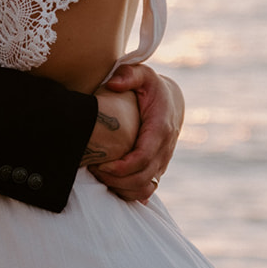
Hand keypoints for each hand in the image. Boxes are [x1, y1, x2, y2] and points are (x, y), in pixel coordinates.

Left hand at [90, 65, 183, 202]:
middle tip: (94, 171)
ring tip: (101, 177)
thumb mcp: (142, 74)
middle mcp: (165, 148)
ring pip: (146, 187)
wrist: (171, 100)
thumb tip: (114, 83)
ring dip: (122, 189)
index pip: (143, 156)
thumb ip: (128, 74)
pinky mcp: (158, 168)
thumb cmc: (150, 86)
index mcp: (161, 128)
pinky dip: (130, 193)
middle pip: (143, 177)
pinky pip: (147, 189)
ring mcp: (163, 160)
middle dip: (117, 180)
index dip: (122, 166)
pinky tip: (112, 186)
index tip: (100, 164)